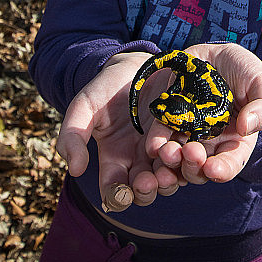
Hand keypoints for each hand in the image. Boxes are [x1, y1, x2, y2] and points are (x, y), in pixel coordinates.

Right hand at [56, 52, 187, 210]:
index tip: (123, 192)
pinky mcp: (182, 135)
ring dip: (170, 178)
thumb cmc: (105, 87)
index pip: (115, 192)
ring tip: (170, 168)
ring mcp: (163, 149)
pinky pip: (188, 155)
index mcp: (114, 161)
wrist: (134, 64)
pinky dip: (189, 159)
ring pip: (169, 177)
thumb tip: (75, 170)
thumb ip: (72, 136)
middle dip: (148, 190)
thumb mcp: (84, 107)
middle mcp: (140, 161)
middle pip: (145, 190)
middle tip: (150, 181)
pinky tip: (188, 152)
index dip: (119, 197)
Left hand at [145, 43, 261, 185]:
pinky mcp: (169, 118)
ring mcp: (187, 132)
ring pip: (177, 158)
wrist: (217, 53)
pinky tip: (154, 146)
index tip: (213, 169)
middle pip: (200, 167)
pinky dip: (156, 143)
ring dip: (171, 160)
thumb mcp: (261, 84)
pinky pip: (159, 136)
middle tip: (192, 152)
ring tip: (169, 152)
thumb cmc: (244, 71)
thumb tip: (247, 128)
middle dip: (194, 166)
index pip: (230, 163)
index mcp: (236, 140)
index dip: (222, 170)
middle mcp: (210, 142)